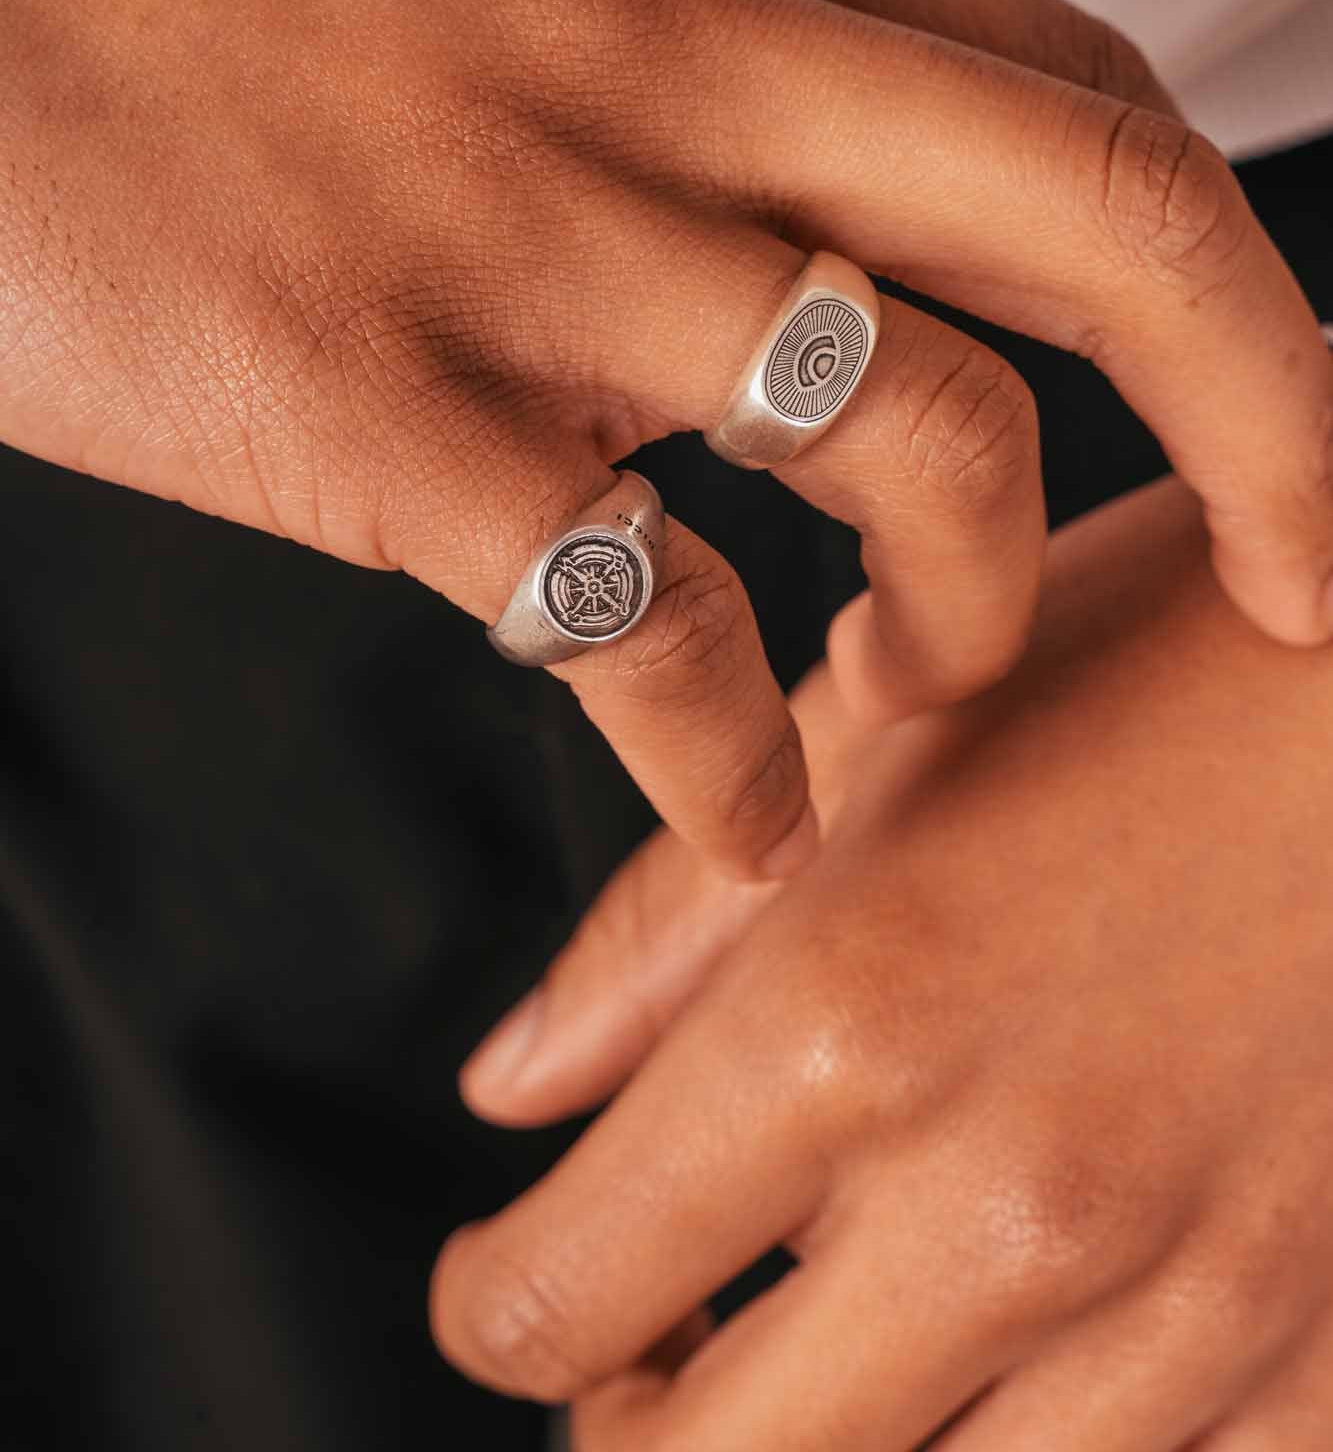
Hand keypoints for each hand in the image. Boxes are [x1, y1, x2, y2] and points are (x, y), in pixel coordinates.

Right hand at [5, 0, 1332, 882]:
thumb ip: (710, 23)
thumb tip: (852, 211)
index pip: (1083, 94)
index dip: (1231, 277)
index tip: (1276, 416)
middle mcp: (671, 44)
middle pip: (1110, 228)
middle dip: (1275, 431)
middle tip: (1307, 595)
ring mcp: (533, 225)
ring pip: (917, 447)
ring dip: (964, 618)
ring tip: (910, 696)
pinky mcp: (381, 407)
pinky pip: (653, 630)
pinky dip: (736, 765)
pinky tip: (734, 817)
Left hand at [436, 480, 1332, 1447]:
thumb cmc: (1168, 664)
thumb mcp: (882, 740)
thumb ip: (665, 934)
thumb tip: (510, 1088)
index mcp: (853, 1023)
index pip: (558, 1297)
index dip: (492, 1306)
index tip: (502, 1278)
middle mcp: (1009, 1206)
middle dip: (629, 1426)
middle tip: (640, 1345)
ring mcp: (1191, 1313)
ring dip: (829, 1444)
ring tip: (827, 1337)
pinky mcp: (1330, 1359)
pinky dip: (1035, 1446)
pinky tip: (1023, 1343)